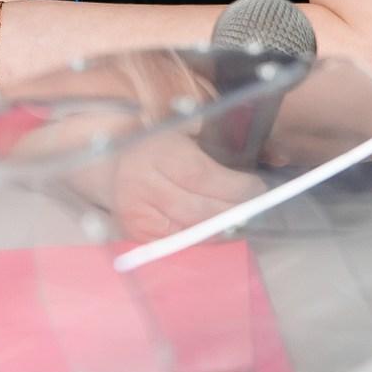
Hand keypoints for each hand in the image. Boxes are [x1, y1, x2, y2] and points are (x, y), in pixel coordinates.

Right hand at [92, 128, 268, 241]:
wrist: (110, 165)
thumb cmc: (155, 145)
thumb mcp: (180, 128)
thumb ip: (213, 136)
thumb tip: (261, 152)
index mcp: (156, 152)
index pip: (202, 177)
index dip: (234, 187)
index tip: (257, 189)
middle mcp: (143, 184)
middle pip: (200, 209)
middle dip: (234, 211)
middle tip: (256, 208)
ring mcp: (137, 213)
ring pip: (191, 230)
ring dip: (222, 229)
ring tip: (241, 220)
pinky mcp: (136, 233)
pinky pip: (178, 242)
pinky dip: (202, 238)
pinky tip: (216, 230)